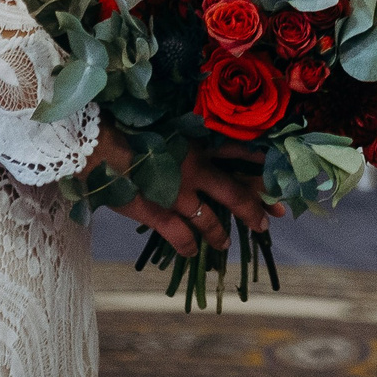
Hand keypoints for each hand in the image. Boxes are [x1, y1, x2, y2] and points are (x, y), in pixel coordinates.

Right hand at [90, 133, 274, 254]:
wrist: (98, 143)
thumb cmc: (130, 126)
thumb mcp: (166, 122)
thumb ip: (186, 133)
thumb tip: (198, 138)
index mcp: (198, 143)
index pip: (240, 154)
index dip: (261, 168)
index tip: (279, 178)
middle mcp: (195, 170)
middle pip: (235, 193)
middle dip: (253, 210)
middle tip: (266, 223)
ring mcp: (178, 194)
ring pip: (210, 220)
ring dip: (219, 234)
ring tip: (225, 244)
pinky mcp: (157, 212)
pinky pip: (179, 236)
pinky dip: (188, 246)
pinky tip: (192, 253)